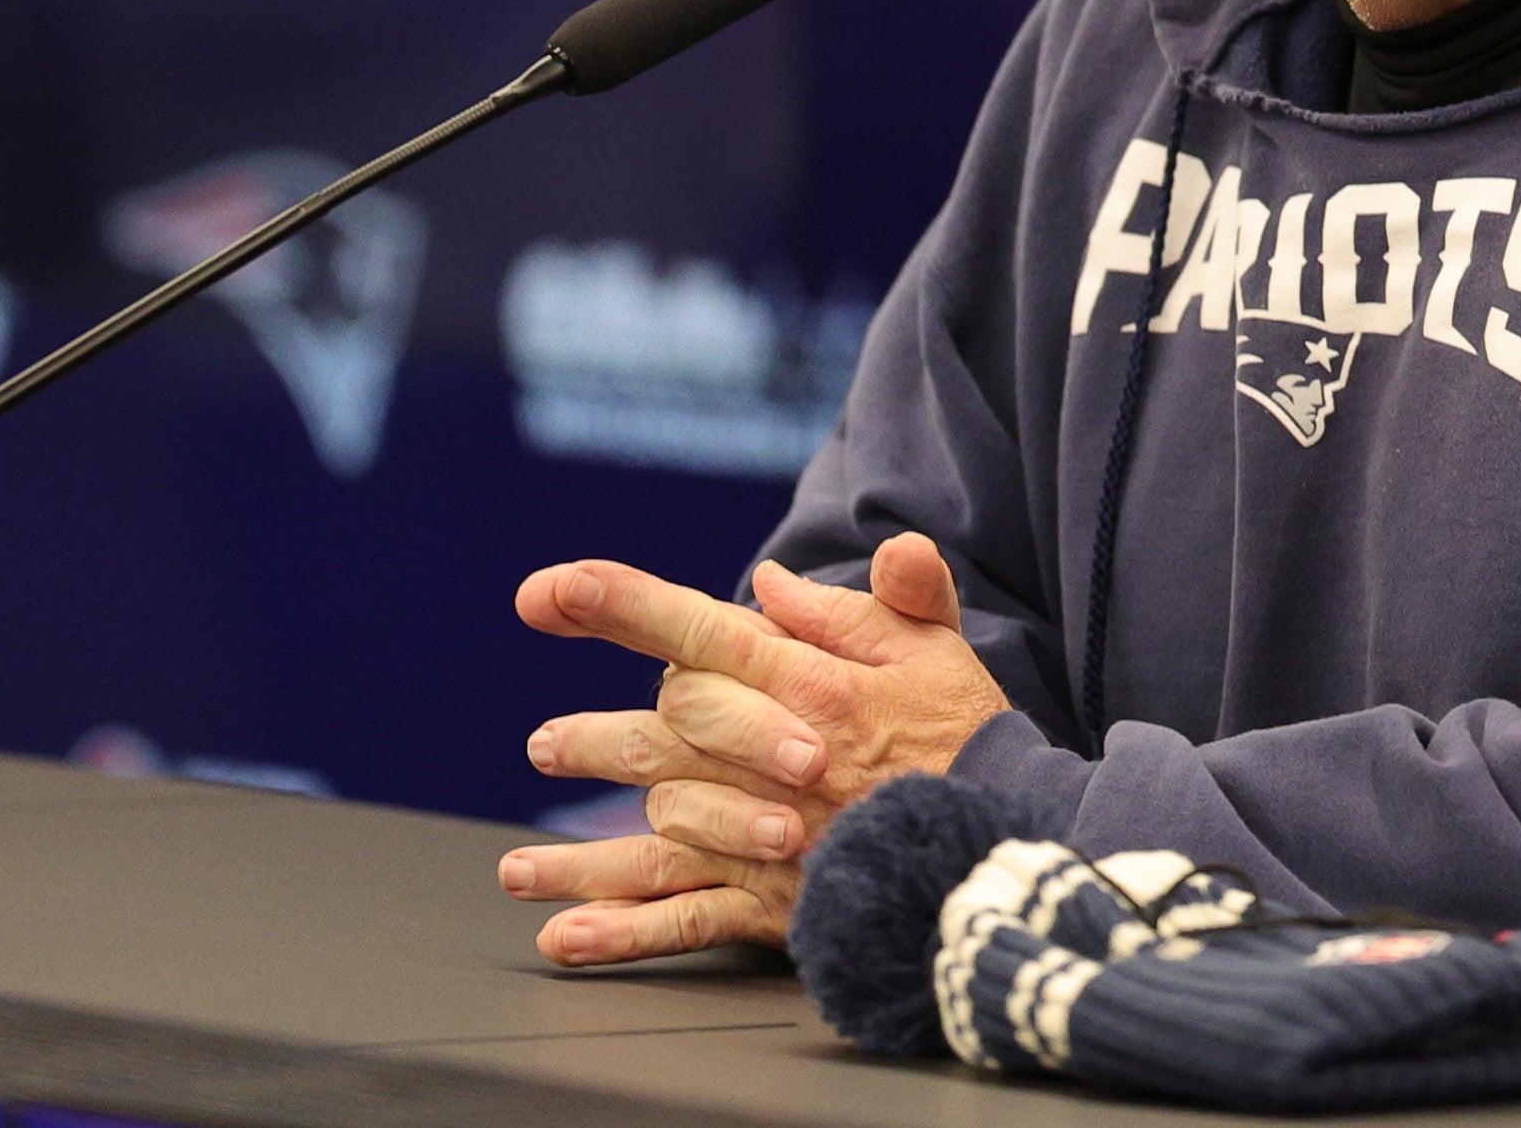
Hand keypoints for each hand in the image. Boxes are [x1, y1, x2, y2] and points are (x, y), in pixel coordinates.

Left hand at [497, 536, 1011, 964]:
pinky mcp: (777, 899)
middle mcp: (775, 756)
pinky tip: (562, 939)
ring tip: (519, 867)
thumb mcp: (935, 650)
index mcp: (812, 685)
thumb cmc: (969, 742)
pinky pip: (685, 915)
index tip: (549, 588)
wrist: (1001, 850)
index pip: (700, 631)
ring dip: (583, 851)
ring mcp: (770, 833)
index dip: (621, 603)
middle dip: (600, 738)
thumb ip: (866, 603)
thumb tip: (769, 580)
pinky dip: (622, 930)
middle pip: (666, 732)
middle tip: (543, 747)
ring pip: (659, 825)